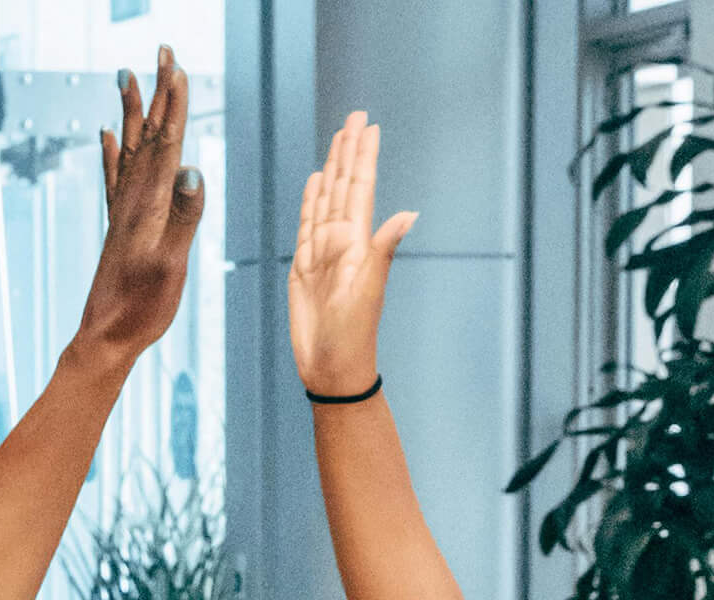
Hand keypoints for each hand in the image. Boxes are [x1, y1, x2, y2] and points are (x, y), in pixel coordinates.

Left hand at [76, 47, 206, 362]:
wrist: (105, 337)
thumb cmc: (140, 308)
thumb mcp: (170, 265)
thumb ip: (183, 218)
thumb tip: (192, 170)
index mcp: (149, 206)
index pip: (166, 144)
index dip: (172, 105)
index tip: (177, 67)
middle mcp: (133, 201)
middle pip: (149, 136)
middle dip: (157, 92)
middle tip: (161, 51)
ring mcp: (123, 212)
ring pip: (131, 149)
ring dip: (133, 112)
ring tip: (127, 77)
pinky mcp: (118, 227)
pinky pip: (115, 178)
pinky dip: (112, 152)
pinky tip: (106, 135)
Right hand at [288, 112, 416, 394]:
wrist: (332, 368)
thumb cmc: (353, 335)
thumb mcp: (369, 289)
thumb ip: (384, 249)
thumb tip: (409, 214)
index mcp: (358, 242)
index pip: (361, 189)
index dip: (364, 157)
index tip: (369, 126)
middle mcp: (342, 242)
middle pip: (344, 186)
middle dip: (349, 151)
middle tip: (356, 116)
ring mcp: (322, 253)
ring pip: (326, 199)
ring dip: (332, 169)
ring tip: (338, 140)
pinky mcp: (304, 267)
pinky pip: (307, 224)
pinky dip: (311, 200)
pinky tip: (315, 182)